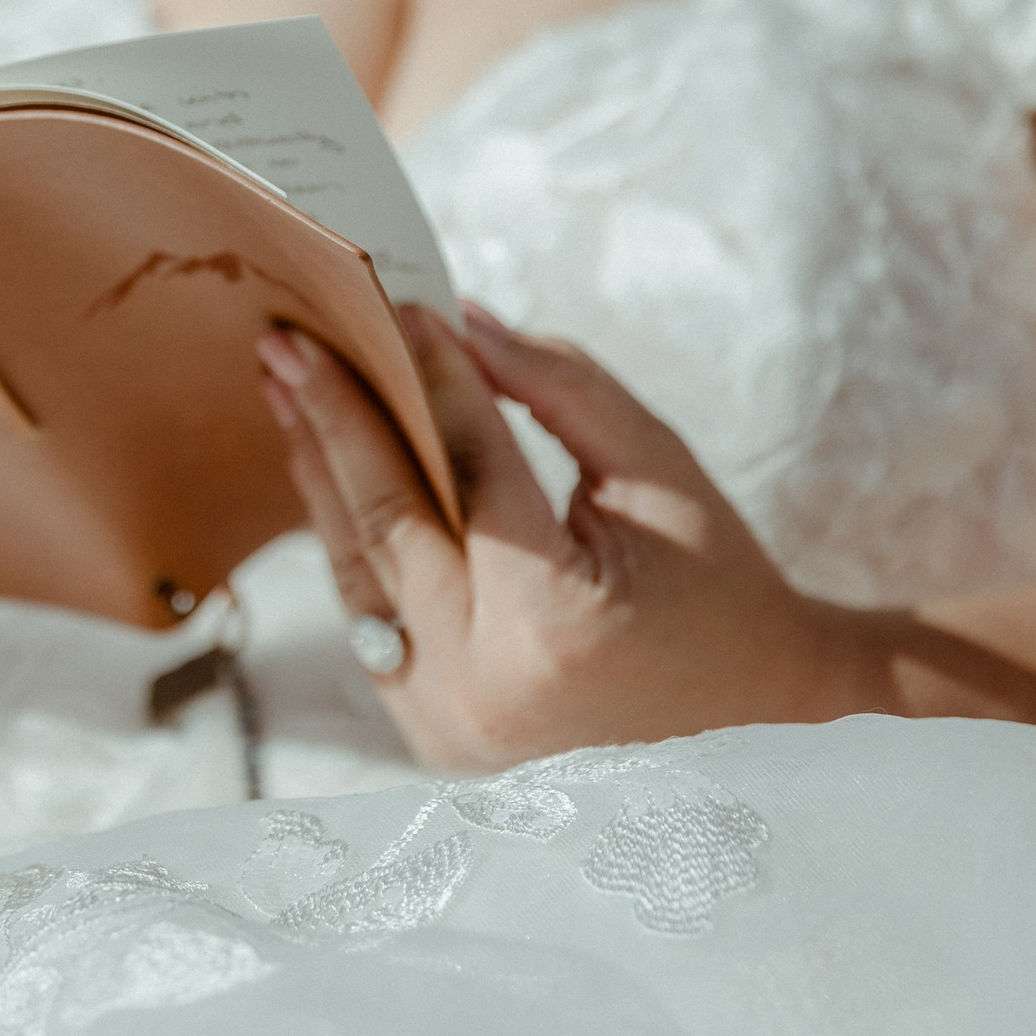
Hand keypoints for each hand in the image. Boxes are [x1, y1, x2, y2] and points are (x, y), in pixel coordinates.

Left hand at [257, 302, 869, 772]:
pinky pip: (369, 613)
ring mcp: (445, 721)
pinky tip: (320, 462)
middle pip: (388, 520)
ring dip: (317, 468)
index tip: (394, 305)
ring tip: (283, 383)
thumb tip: (462, 320)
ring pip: (358, 568)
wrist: (751, 726)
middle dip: (335, 415)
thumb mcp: (660, 473)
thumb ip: (561, 389)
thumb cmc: (717, 589)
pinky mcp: (427, 730)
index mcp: (552, 621)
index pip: (469, 470)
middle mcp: (481, 684)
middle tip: (289, 334)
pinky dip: (346, 534)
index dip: (430, 378)